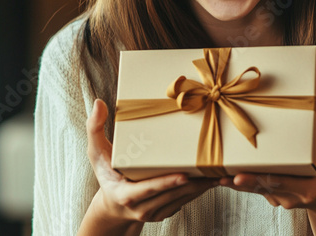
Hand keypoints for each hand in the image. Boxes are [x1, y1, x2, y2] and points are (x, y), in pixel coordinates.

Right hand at [84, 99, 215, 223]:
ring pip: (183, 199)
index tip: (184, 175)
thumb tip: (98, 102)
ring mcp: (155, 213)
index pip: (147, 190)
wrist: (112, 204)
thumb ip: (94, 128)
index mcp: (124, 193)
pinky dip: (200, 190)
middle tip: (214, 165)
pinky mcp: (166, 212)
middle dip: (194, 182)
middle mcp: (141, 207)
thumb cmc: (107, 172)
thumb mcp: (97, 152)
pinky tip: (213, 176)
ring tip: (220, 170)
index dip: (165, 183)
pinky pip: (186, 201)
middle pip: (171, 194)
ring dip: (202, 186)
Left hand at [219, 113, 315, 210]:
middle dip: (241, 181)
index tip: (239, 177)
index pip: (279, 183)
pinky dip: (238, 182)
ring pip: (254, 190)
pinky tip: (221, 175)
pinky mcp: (270, 194)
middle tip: (222, 175)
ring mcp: (278, 198)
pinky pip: (254, 189)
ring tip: (214, 174)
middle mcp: (289, 196)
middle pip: (261, 188)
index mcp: (306, 188)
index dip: (258, 180)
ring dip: (235, 182)